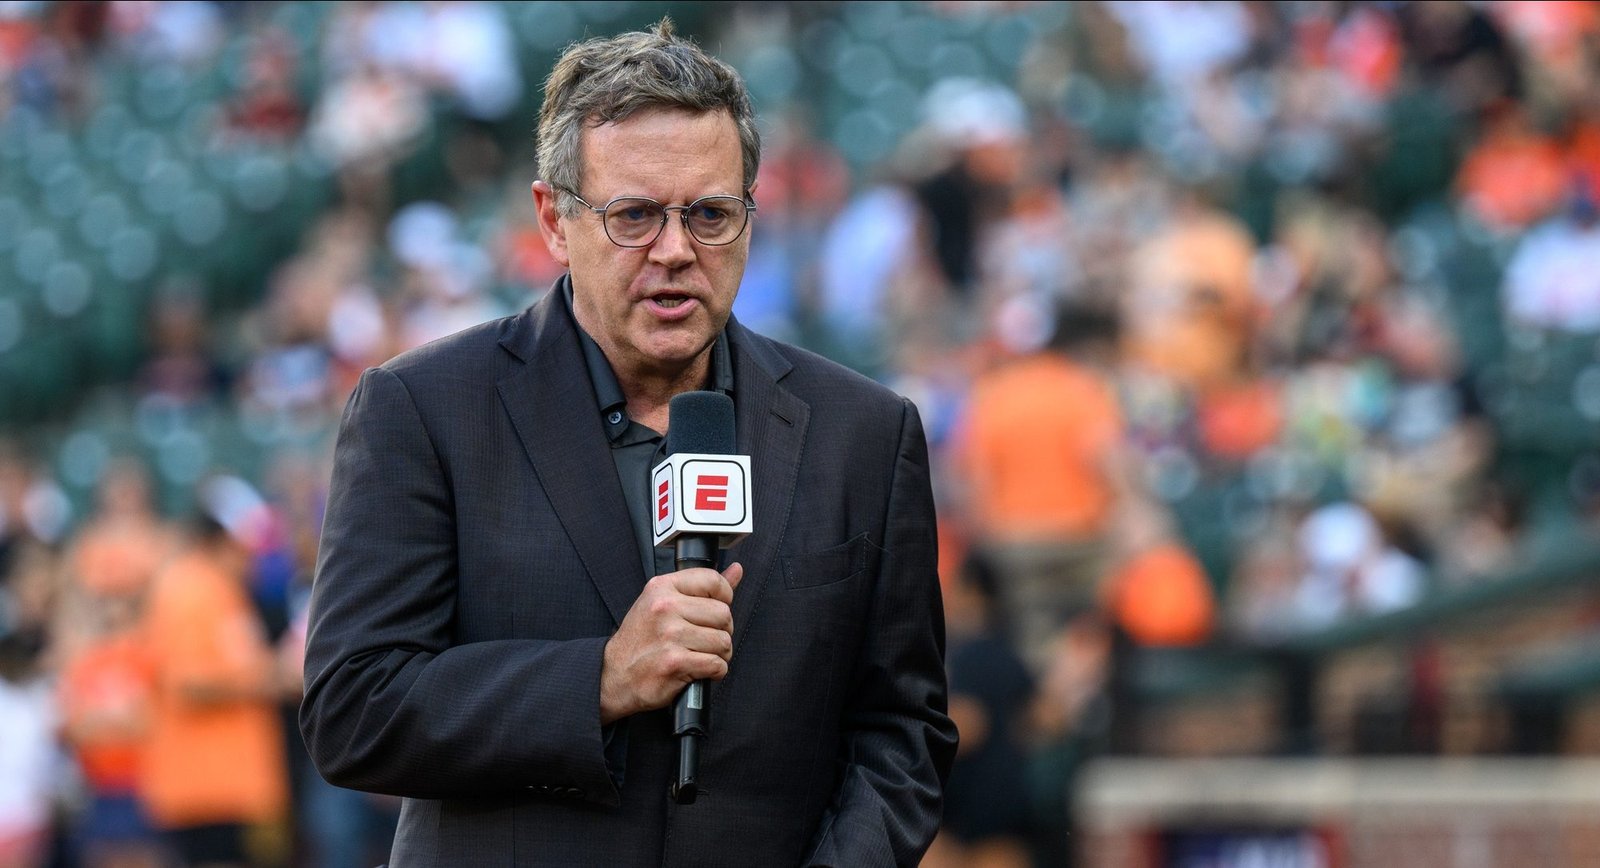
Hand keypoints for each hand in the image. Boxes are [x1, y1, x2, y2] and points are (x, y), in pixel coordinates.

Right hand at [600, 562, 742, 723]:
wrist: (614, 675)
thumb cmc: (640, 640)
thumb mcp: (663, 603)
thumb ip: (702, 586)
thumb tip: (736, 570)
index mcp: (662, 588)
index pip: (713, 580)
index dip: (724, 597)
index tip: (715, 610)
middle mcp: (665, 607)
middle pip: (723, 614)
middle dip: (722, 631)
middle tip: (704, 639)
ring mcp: (670, 635)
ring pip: (723, 641)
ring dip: (719, 654)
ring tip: (700, 655)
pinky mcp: (675, 662)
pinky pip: (717, 664)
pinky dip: (714, 671)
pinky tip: (698, 669)